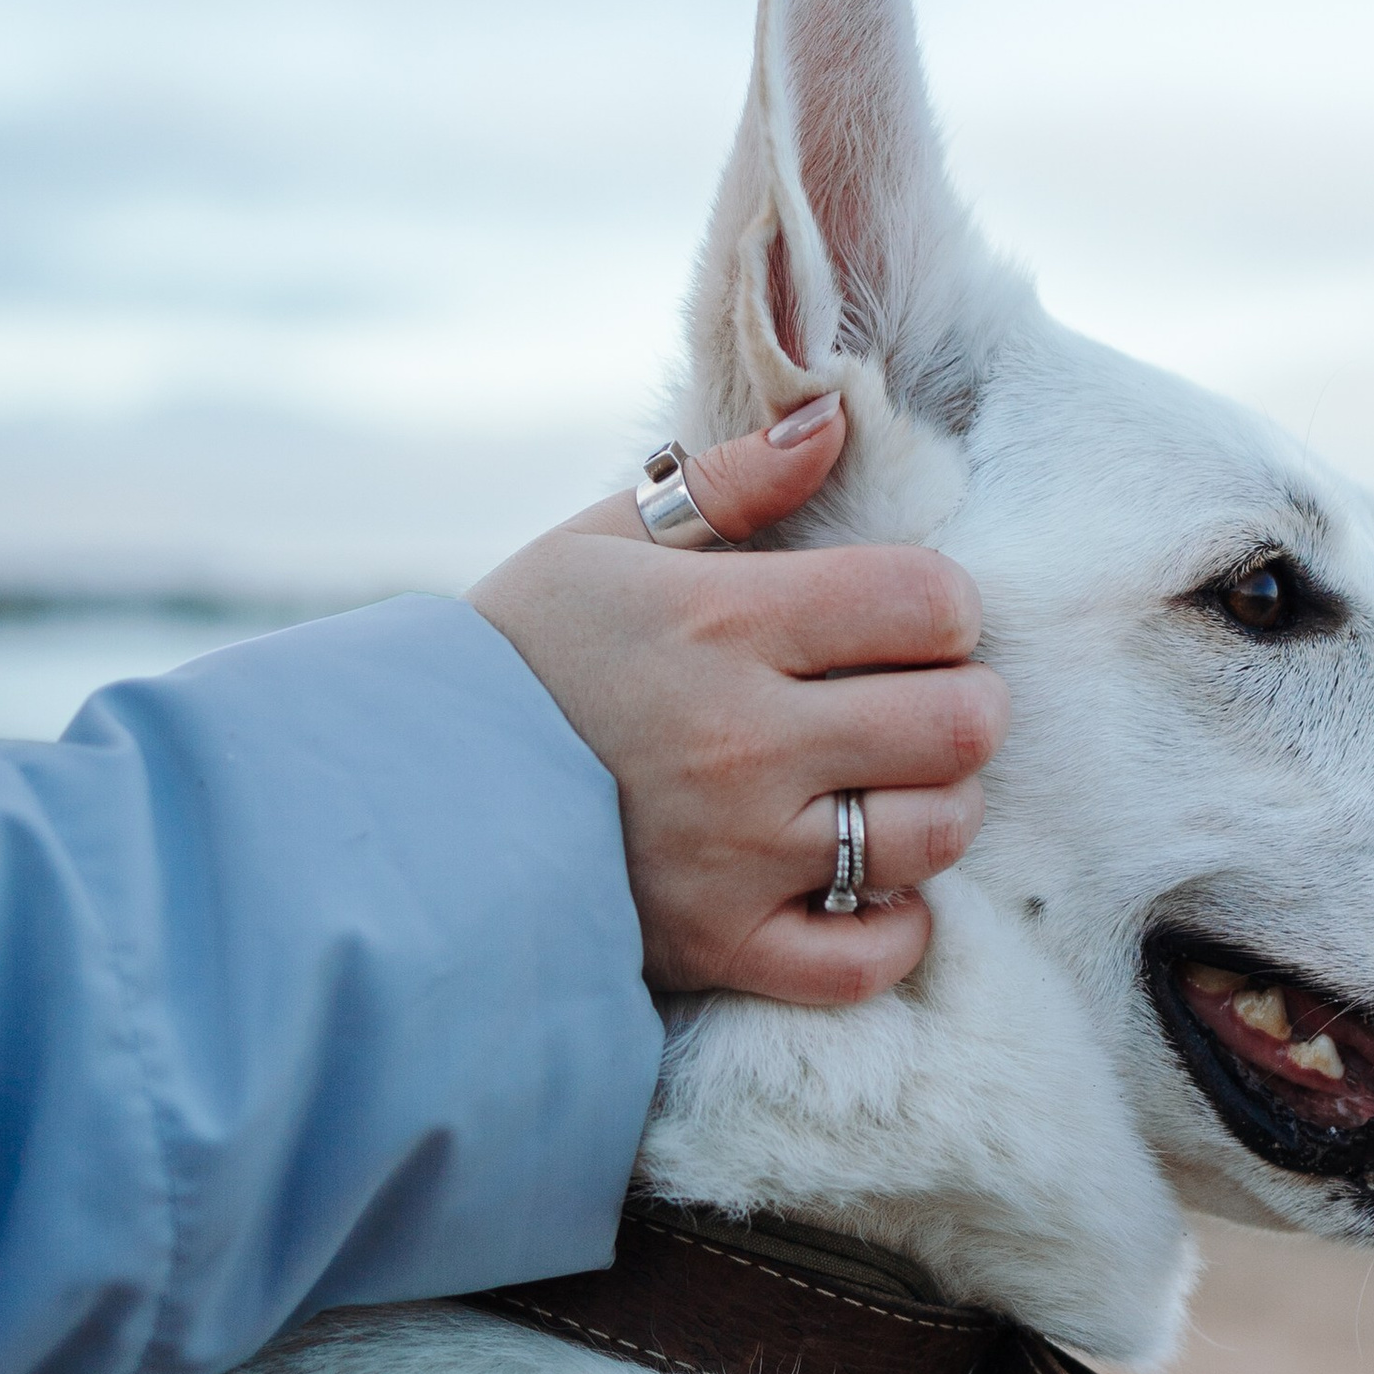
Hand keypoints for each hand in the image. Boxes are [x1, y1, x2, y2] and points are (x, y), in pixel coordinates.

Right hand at [469, 397, 1005, 1002]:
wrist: (409, 798)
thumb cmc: (520, 657)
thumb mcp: (606, 542)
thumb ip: (731, 481)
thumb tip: (835, 418)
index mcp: (723, 624)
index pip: (927, 602)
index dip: (944, 605)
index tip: (911, 618)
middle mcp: (745, 741)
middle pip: (957, 722)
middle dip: (964, 704)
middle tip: (926, 702)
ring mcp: (741, 854)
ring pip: (931, 834)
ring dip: (938, 807)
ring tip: (894, 787)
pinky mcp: (725, 945)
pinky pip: (869, 955)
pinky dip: (893, 927)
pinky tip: (867, 887)